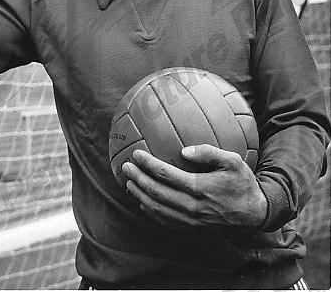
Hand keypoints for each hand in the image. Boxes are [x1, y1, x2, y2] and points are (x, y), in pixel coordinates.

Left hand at [121, 145, 267, 229]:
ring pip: (158, 208)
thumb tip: (184, 151)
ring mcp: (190, 220)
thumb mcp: (233, 161)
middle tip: (126, 167)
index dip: (148, 164)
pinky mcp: (192, 228)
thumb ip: (209, 153)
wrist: (255, 215)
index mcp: (199, 187)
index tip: (136, 154)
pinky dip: (151, 211)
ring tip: (129, 183)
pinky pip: (166, 221)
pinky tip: (144, 202)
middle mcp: (191, 206)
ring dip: (140, 195)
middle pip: (156, 192)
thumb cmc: (244, 184)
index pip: (165, 175)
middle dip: (138, 179)